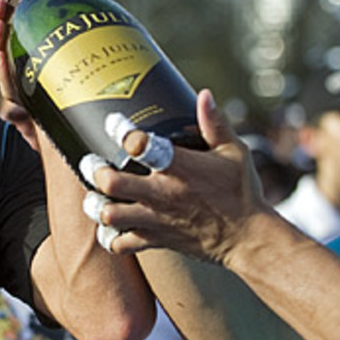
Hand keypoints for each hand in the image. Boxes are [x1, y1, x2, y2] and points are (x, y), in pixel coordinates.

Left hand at [88, 89, 267, 262]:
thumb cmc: (241, 192)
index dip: (121, 131)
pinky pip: (120, 244)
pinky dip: (110, 236)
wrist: (248, 239)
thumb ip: (215, 123)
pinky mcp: (155, 240)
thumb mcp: (234, 152)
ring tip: (94, 196)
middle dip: (94, 171)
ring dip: (95, 205)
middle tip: (91, 163)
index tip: (113, 123)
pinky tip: (111, 226)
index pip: (141, 145)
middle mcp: (163, 194)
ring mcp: (156, 219)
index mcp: (181, 168)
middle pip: (112, 182)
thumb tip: (203, 94)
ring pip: (109, 215)